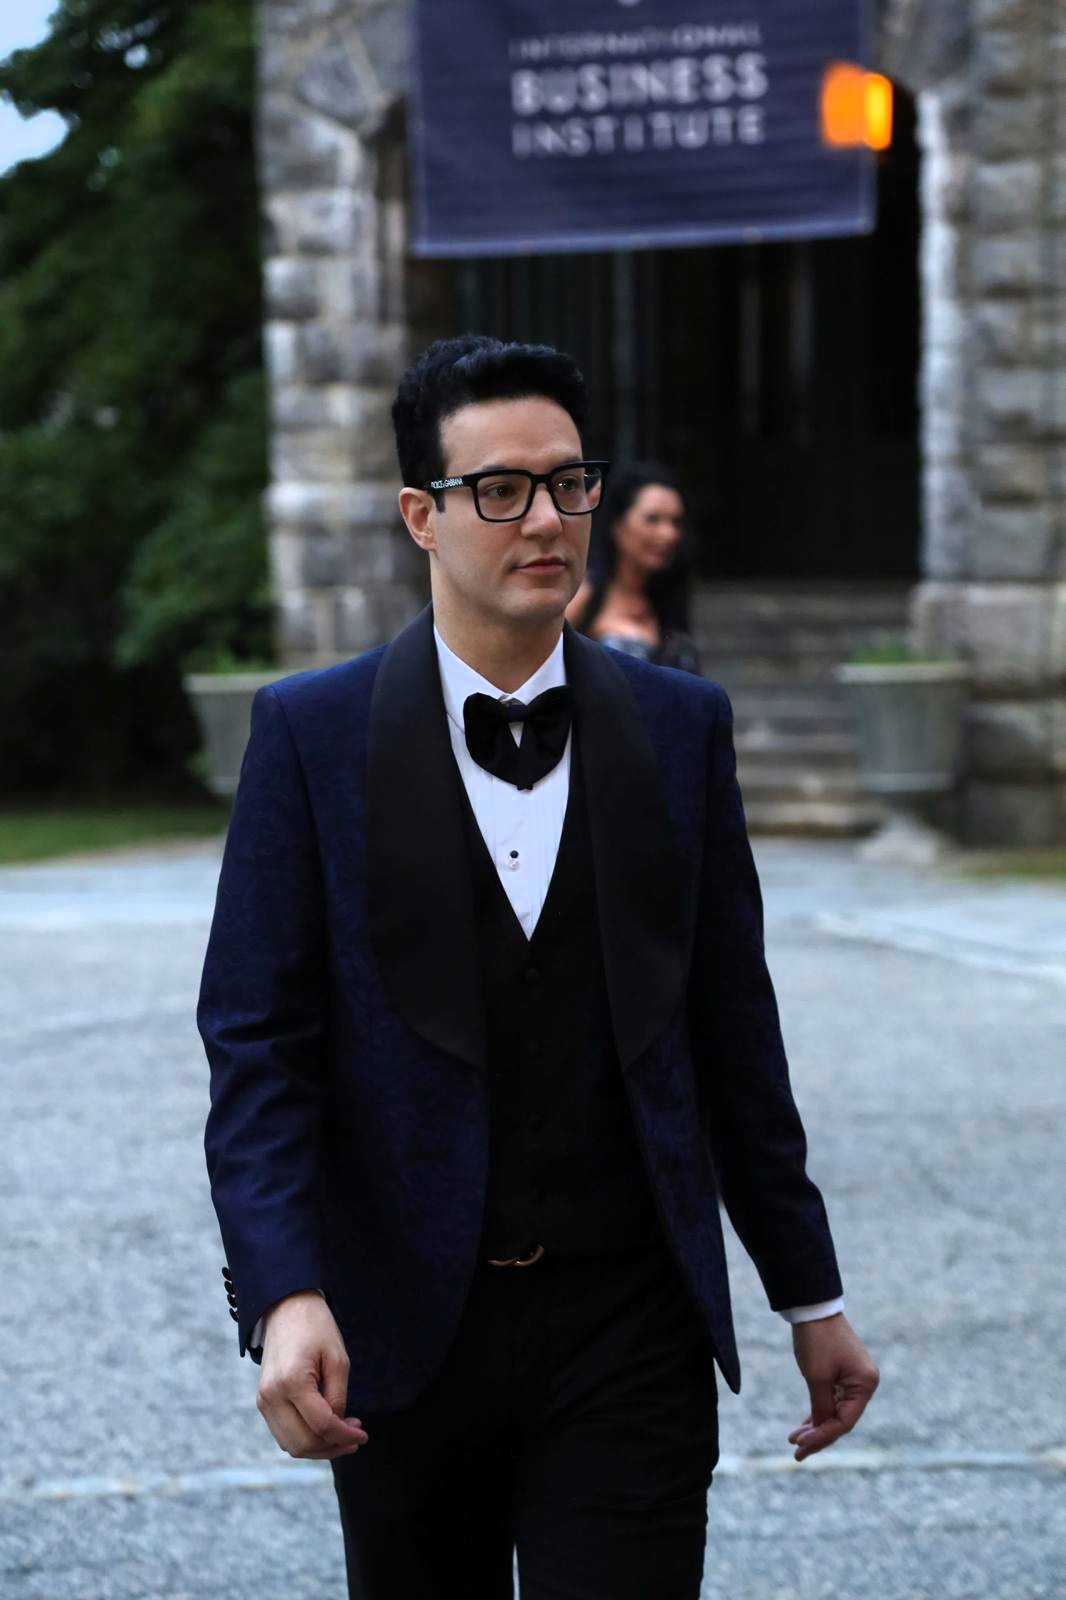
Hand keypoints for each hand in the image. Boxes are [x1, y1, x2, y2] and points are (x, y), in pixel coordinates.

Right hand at [256, 1291, 368, 1460]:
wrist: (286, 1309)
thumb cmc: (316, 1328)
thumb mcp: (337, 1359)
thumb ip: (337, 1397)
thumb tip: (338, 1428)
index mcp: (291, 1382)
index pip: (321, 1425)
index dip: (345, 1435)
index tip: (364, 1435)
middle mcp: (271, 1396)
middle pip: (304, 1443)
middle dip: (333, 1446)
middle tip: (356, 1436)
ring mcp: (264, 1401)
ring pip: (291, 1445)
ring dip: (319, 1447)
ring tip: (342, 1433)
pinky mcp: (263, 1402)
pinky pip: (284, 1433)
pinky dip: (305, 1438)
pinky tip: (325, 1428)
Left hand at [788, 1312, 878, 1461]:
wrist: (812, 1307)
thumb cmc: (817, 1340)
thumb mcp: (817, 1377)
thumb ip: (821, 1407)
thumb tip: (821, 1431)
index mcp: (865, 1384)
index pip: (845, 1421)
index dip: (823, 1437)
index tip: (801, 1446)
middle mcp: (865, 1383)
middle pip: (841, 1419)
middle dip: (818, 1435)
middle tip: (796, 1451)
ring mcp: (855, 1378)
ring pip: (835, 1411)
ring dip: (816, 1425)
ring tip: (795, 1440)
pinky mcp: (843, 1374)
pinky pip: (832, 1400)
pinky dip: (818, 1411)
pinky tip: (805, 1425)